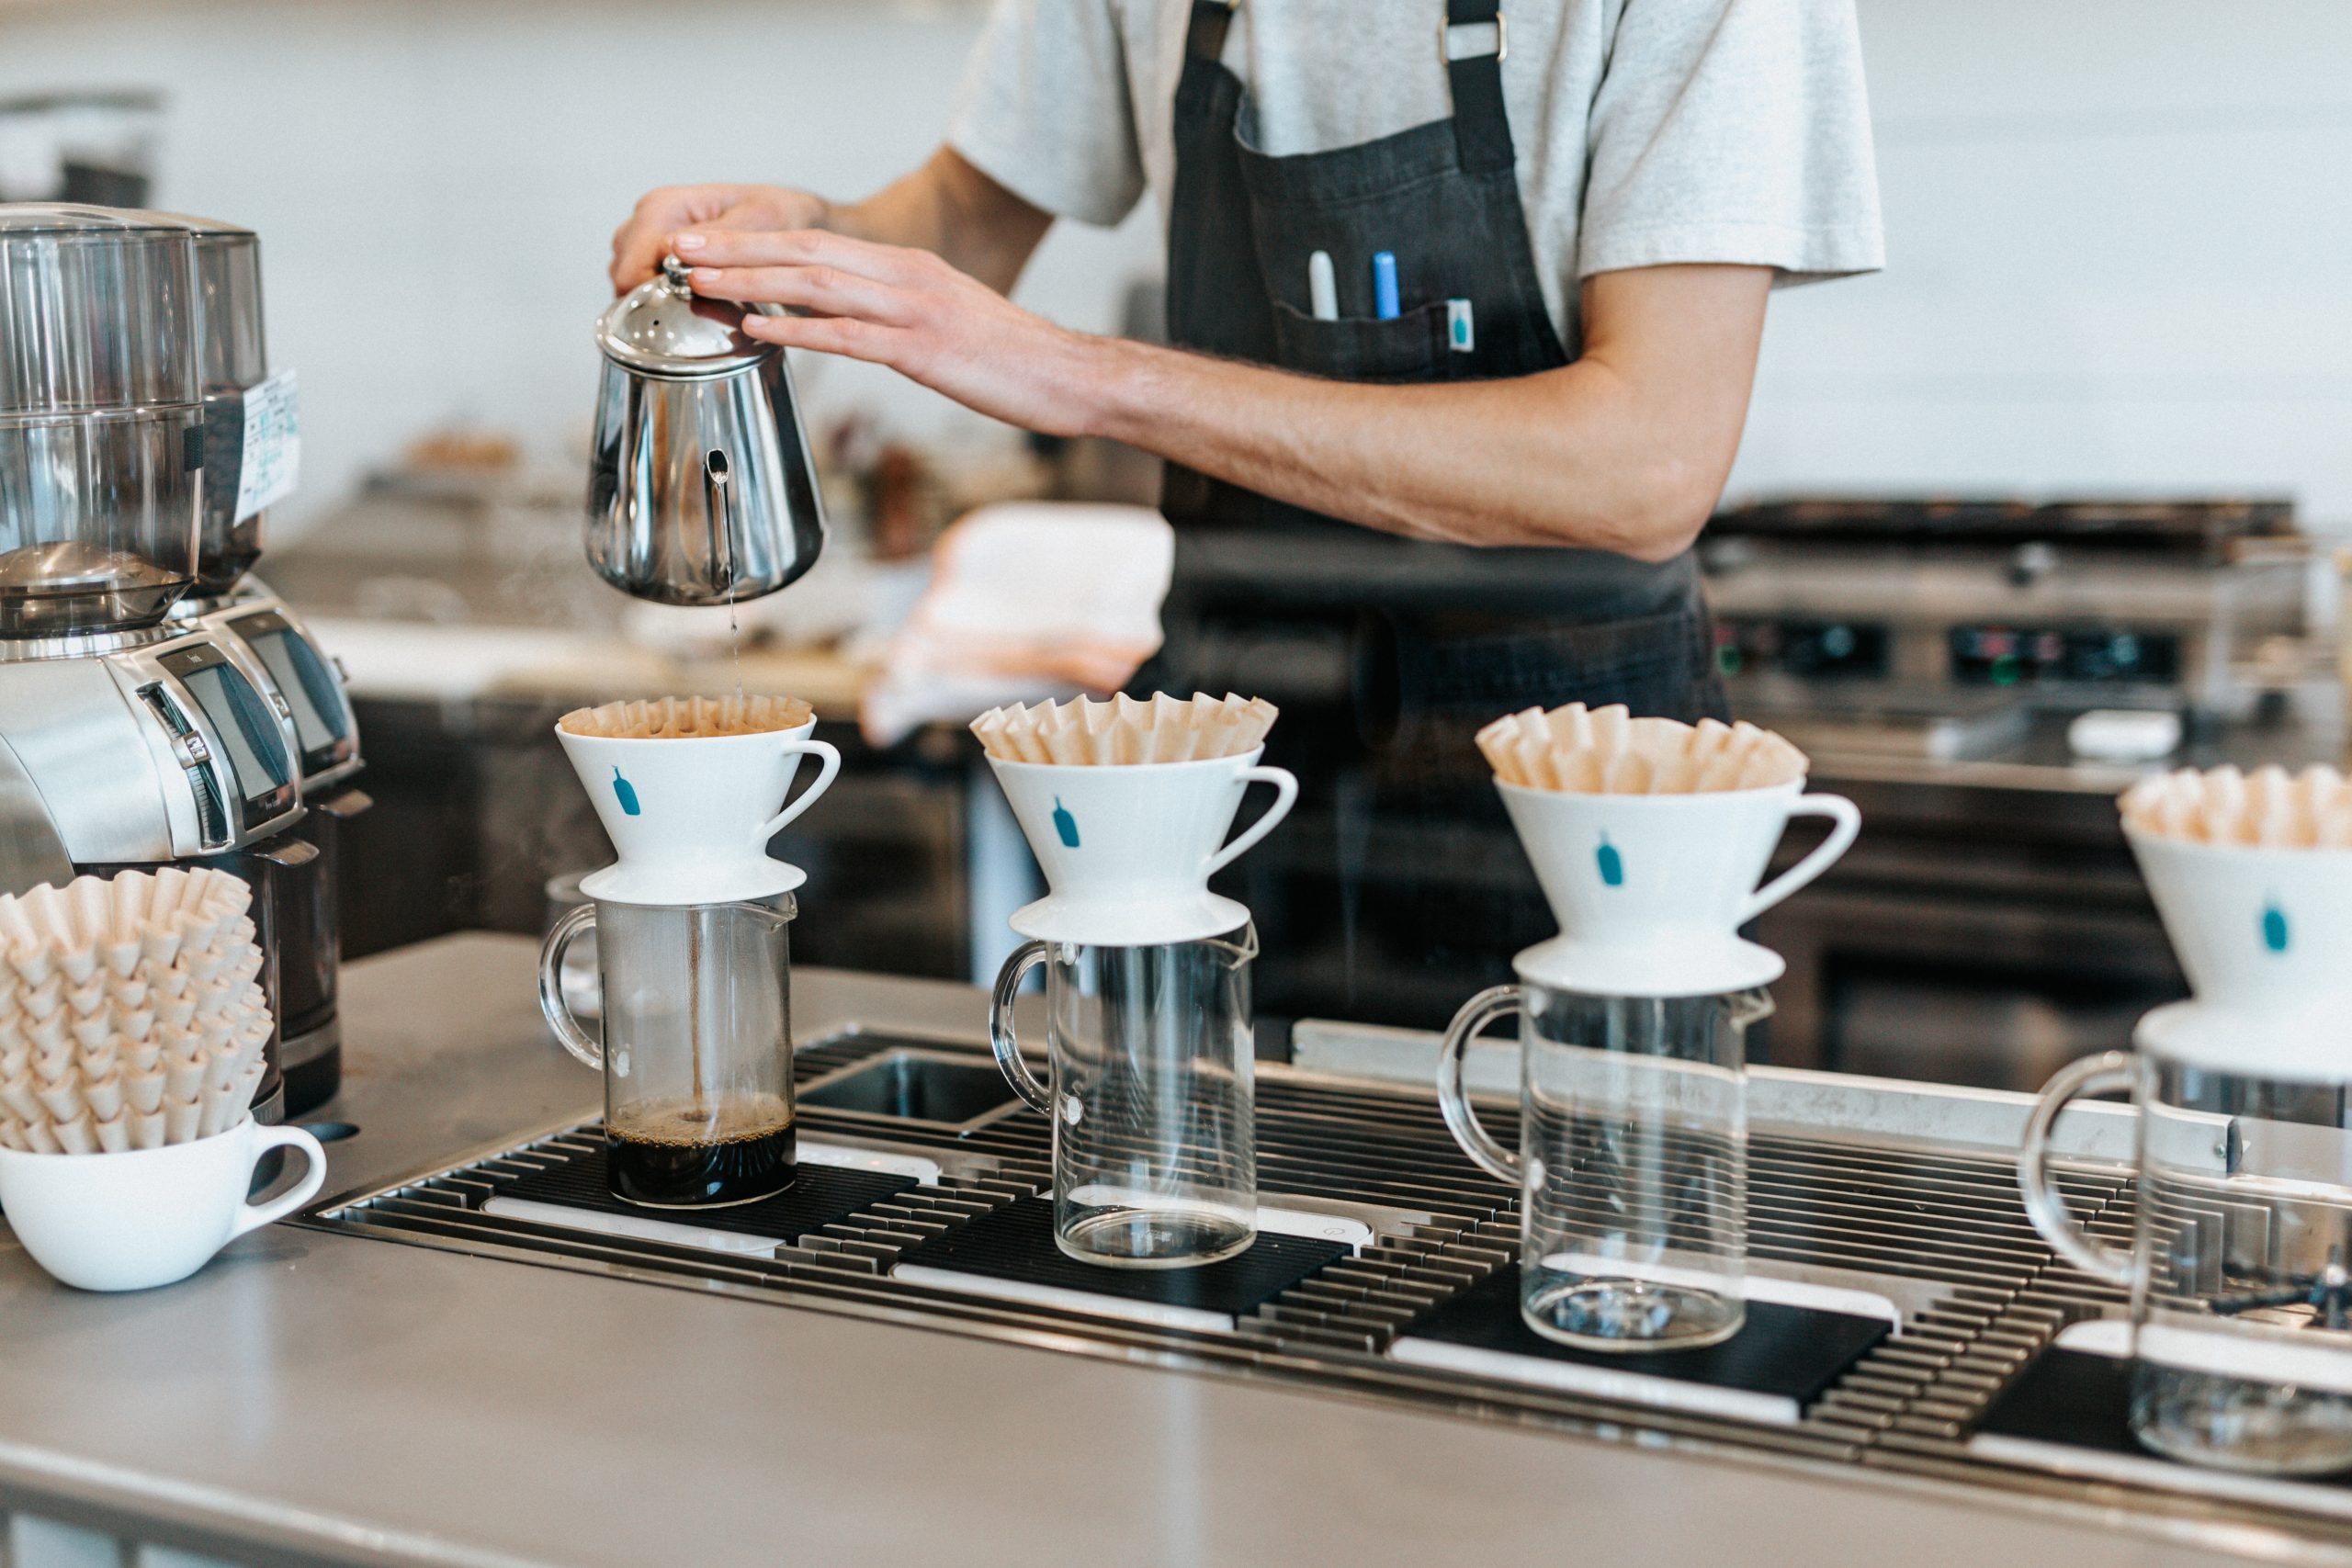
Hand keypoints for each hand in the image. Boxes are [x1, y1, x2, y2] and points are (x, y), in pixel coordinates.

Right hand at [608, 184, 828, 293]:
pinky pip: (641, 280)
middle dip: (650, 301)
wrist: (793, 215)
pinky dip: (659, 295)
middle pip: (624, 274)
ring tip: (694, 311)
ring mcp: (649, 234)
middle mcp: (650, 216)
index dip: (655, 297)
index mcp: (665, 206)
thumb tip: (677, 252)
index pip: (634, 266)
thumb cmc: (779, 214)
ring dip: (653, 299)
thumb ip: (720, 239)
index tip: (688, 315)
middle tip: (693, 319)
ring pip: (627, 279)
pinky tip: (688, 303)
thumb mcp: (759, 222)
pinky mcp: (657, 250)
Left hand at [679, 227, 1112, 437]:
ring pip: (816, 284)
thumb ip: (897, 314)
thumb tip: (850, 321)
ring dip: (751, 281)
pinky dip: (796, 328)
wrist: (1067, 376)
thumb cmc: (1009, 361)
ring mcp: (914, 309)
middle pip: (806, 252)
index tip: (709, 245)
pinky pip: (847, 334)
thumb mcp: (947, 322)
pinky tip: (757, 328)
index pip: (818, 244)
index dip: (757, 243)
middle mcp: (905, 276)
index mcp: (907, 268)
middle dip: (738, 250)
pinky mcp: (923, 348)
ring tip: (699, 282)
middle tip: (682, 252)